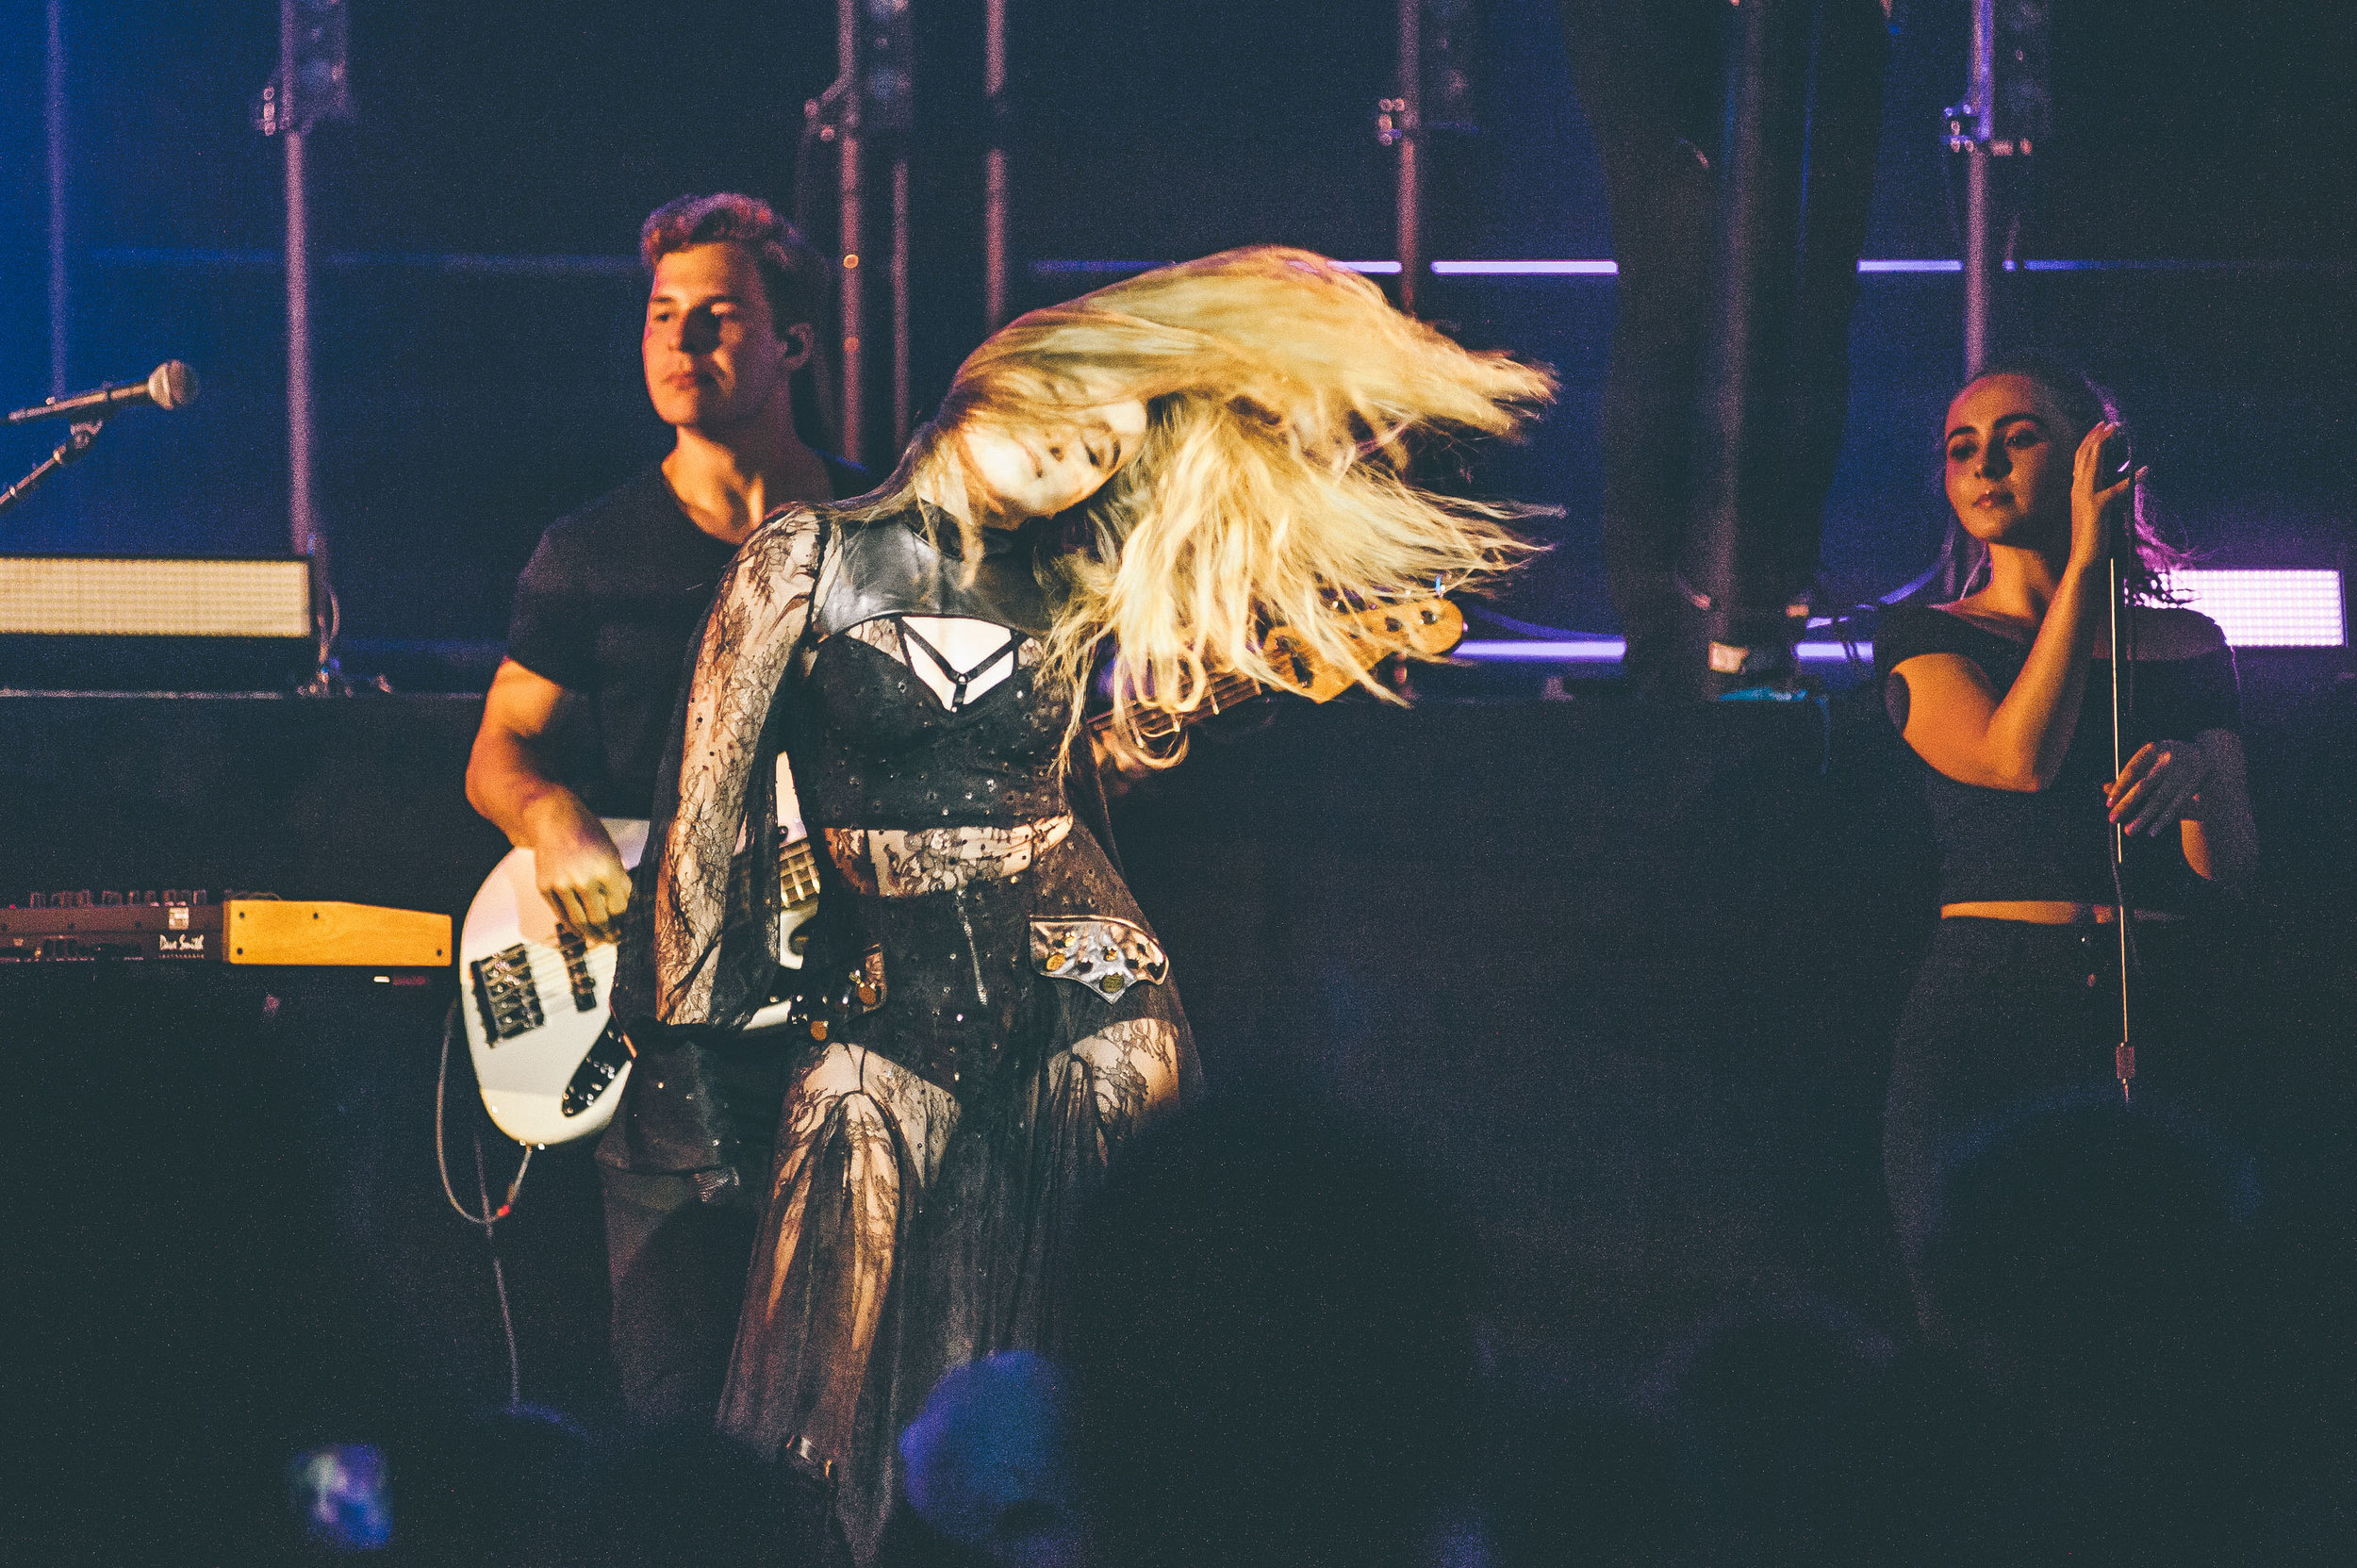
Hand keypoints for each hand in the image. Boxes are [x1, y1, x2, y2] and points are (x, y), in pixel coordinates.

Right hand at [524, 793, 630, 941]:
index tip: (630, 930)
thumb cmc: (590, 836)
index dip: (626, 923)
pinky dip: (573, 927)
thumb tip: (630, 911)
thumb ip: (620, 882)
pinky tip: (582, 932)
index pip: (620, 908)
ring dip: (593, 935)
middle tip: (617, 939)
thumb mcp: (613, 855)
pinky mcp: (545, 888)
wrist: (555, 821)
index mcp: (607, 870)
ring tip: (602, 939)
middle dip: (611, 933)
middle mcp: (584, 880)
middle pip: (601, 919)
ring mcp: (562, 885)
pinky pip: (561, 915)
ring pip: (580, 922)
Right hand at [2068, 421, 2139, 571]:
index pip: (2081, 460)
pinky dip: (2133, 479)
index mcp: (2078, 489)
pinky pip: (2118, 489)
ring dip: (2104, 444)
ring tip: (2115, 430)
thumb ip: (2102, 495)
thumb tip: (2114, 484)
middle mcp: (2078, 489)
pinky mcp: (2098, 507)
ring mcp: (2086, 497)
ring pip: (2094, 463)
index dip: (2090, 442)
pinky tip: (2146, 471)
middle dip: (2097, 437)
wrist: (2084, 557)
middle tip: (2109, 423)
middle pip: (2085, 456)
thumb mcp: (2095, 511)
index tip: (2100, 428)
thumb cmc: (2092, 537)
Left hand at [2107, 737, 2209, 836]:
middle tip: (2112, 819)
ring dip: (2144, 816)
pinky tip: (2151, 831)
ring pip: (2160, 798)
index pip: (2131, 770)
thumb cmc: (2165, 761)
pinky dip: (2163, 819)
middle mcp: (2169, 758)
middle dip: (2127, 804)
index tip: (2108, 804)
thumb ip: (2128, 776)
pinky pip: (2176, 805)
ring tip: (2129, 830)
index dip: (2119, 788)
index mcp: (2153, 748)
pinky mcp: (2194, 784)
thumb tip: (2104, 788)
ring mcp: (2183, 771)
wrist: (2204, 756)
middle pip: (2144, 785)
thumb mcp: (2148, 763)